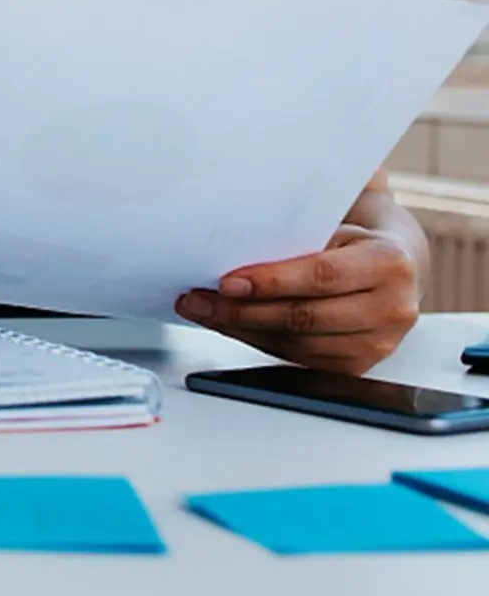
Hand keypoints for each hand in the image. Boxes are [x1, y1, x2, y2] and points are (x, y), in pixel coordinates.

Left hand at [175, 224, 420, 373]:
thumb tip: (228, 257)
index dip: (271, 281)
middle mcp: (391, 309)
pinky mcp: (358, 366)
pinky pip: (298, 359)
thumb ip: (296, 244)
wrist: (396, 268)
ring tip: (205, 311)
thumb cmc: (355, 242)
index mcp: (388, 264)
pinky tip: (231, 326)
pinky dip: (259, 342)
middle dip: (243, 310)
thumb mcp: (335, 228)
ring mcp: (378, 344)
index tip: (226, 281)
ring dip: (242, 329)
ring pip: (297, 344)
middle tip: (200, 299)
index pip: (321, 275)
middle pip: (305, 316)